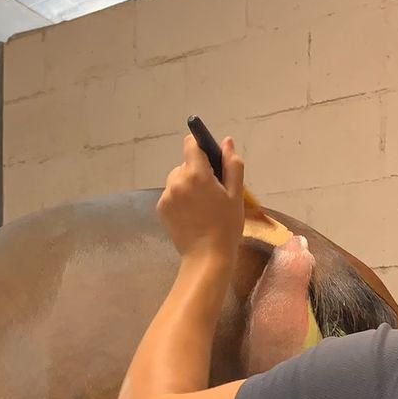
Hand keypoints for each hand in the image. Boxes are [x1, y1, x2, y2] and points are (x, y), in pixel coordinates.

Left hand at [157, 135, 244, 263]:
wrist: (207, 257)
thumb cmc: (226, 226)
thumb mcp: (236, 194)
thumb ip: (232, 165)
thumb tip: (226, 142)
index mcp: (196, 173)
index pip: (191, 144)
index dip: (200, 146)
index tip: (210, 157)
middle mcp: (177, 181)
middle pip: (185, 164)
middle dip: (197, 171)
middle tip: (212, 192)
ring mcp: (166, 195)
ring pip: (177, 179)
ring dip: (187, 185)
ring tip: (201, 206)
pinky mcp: (161, 208)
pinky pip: (171, 194)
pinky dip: (180, 199)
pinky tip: (192, 214)